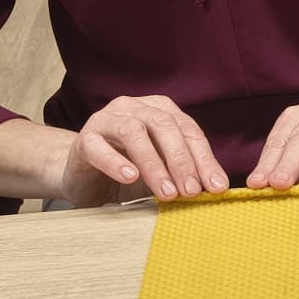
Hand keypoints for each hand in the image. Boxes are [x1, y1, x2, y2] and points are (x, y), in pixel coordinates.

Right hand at [56, 94, 229, 206]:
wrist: (84, 178)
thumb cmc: (128, 173)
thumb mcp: (162, 172)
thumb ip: (183, 174)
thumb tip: (214, 187)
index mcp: (159, 110)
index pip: (188, 130)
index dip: (204, 158)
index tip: (215, 186)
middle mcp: (134, 107)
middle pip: (163, 125)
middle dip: (181, 160)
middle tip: (191, 191)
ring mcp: (106, 119)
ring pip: (133, 132)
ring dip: (153, 163)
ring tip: (166, 191)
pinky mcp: (84, 138)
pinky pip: (99, 146)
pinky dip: (116, 162)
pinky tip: (130, 178)